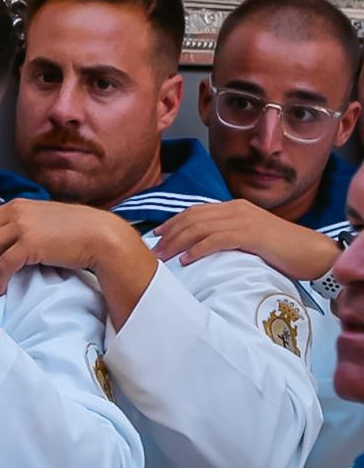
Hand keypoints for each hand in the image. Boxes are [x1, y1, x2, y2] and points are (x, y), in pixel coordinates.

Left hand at [0, 199, 157, 325]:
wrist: (102, 236)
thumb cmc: (75, 234)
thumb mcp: (41, 223)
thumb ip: (20, 227)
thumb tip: (2, 246)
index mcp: (15, 206)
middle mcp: (15, 211)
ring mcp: (21, 226)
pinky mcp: (30, 243)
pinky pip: (0, 264)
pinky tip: (1, 289)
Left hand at [154, 199, 340, 280]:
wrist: (314, 252)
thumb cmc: (282, 249)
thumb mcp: (251, 237)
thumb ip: (229, 235)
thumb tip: (204, 246)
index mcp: (235, 207)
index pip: (195, 211)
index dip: (173, 222)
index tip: (157, 235)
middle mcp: (237, 209)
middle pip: (193, 217)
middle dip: (170, 233)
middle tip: (153, 250)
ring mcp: (244, 220)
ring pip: (200, 227)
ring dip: (178, 242)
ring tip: (163, 256)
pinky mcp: (252, 235)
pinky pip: (217, 240)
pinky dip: (198, 249)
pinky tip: (186, 260)